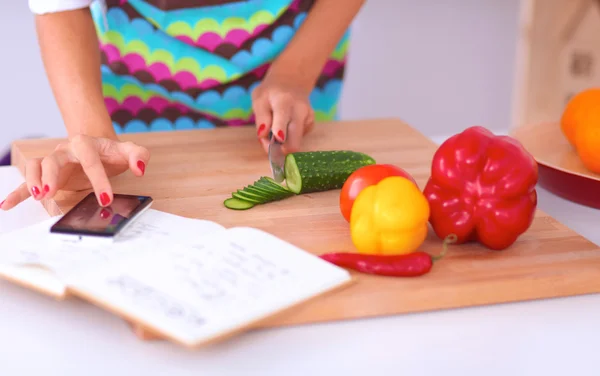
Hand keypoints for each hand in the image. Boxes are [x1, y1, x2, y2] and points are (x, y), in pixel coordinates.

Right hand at [0, 135, 149, 209]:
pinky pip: (28, 180)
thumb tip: (140, 168)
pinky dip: (17, 192)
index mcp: (87, 144)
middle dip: (51, 175)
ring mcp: (54, 161)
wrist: (98, 148)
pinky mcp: (47, 174)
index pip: (91, 160)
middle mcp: (66, 150)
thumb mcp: (128, 152)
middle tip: (51, 192)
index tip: (106, 199)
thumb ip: (139, 156)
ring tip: (37, 196)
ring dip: (33, 180)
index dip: (99, 179)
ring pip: (37, 165)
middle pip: (54, 159)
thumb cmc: (112, 153)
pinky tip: (7, 205)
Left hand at [252, 70, 314, 153]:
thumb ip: (261, 118)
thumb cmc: (271, 92)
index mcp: (284, 101)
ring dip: (283, 142)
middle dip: (280, 148)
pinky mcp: (311, 124)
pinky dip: (289, 137)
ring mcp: (308, 117)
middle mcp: (300, 110)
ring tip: (276, 130)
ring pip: (296, 142)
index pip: (283, 120)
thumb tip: (263, 136)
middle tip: (270, 146)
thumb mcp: (259, 99)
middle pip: (294, 141)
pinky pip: (298, 138)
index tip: (275, 141)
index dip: (279, 133)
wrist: (292, 81)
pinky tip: (286, 125)